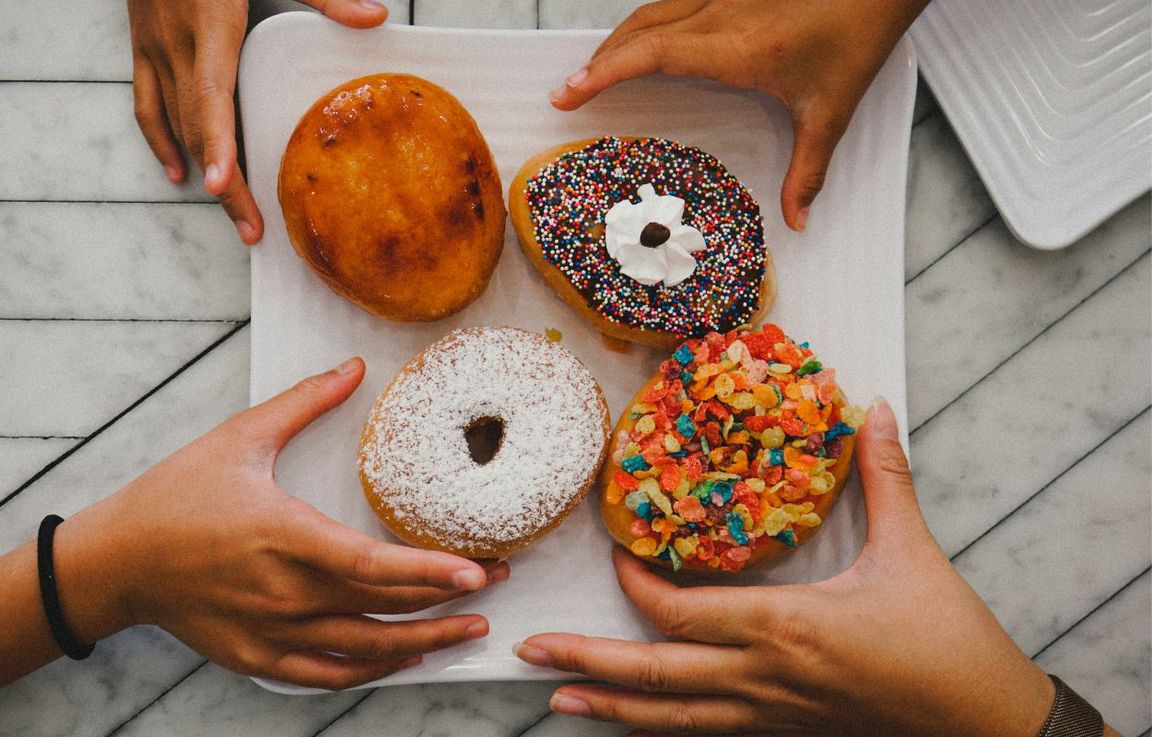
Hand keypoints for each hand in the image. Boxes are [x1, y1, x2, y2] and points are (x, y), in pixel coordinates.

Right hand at [56, 357, 504, 689]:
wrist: (117, 561)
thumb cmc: (176, 497)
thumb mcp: (240, 437)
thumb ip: (304, 402)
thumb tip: (354, 367)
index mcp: (284, 536)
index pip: (370, 564)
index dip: (429, 572)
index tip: (476, 572)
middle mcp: (283, 593)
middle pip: (383, 608)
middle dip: (449, 600)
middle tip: (496, 581)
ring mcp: (271, 632)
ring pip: (365, 648)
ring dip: (424, 641)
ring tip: (472, 629)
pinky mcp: (258, 656)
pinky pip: (328, 673)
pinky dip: (372, 669)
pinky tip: (405, 656)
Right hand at [126, 0, 388, 243]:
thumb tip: (376, 15)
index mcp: (212, 25)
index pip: (210, 96)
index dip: (216, 144)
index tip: (221, 186)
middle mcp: (177, 43)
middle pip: (197, 128)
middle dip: (223, 184)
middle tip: (252, 231)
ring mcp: (153, 45)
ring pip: (171, 122)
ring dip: (199, 171)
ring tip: (230, 215)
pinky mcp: (142, 42)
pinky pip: (145, 102)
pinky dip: (161, 139)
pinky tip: (180, 171)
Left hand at [514, 399, 1057, 736]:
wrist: (984, 723)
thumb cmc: (947, 641)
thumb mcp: (913, 551)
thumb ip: (885, 477)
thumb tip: (873, 409)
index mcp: (784, 626)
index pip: (681, 612)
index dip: (636, 586)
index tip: (613, 554)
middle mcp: (762, 676)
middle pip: (654, 674)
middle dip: (584, 660)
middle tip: (526, 648)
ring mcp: (769, 713)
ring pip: (671, 717)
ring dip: (609, 706)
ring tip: (556, 698)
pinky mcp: (784, 729)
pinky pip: (706, 732)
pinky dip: (658, 727)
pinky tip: (633, 722)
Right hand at [548, 0, 928, 231]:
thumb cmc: (856, 36)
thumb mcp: (831, 110)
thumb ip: (809, 170)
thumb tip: (797, 220)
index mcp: (734, 47)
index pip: (650, 53)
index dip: (603, 72)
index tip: (569, 92)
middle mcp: (718, 13)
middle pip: (637, 31)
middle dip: (597, 62)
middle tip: (568, 92)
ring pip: (650, 12)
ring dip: (617, 41)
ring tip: (595, 72)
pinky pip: (669, 4)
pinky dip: (643, 27)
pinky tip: (640, 44)